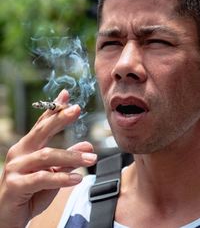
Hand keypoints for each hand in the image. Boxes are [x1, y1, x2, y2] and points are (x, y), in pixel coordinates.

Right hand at [0, 90, 96, 227]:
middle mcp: (19, 152)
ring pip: (46, 156)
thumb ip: (68, 158)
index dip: (54, 109)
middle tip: (77, 109)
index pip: (41, 123)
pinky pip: (42, 178)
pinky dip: (62, 177)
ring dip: (71, 156)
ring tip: (91, 158)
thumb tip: (88, 145)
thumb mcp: (53, 173)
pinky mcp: (15, 185)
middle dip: (59, 118)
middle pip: (41, 131)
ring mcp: (15, 168)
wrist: (8, 217)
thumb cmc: (30, 192)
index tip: (66, 95)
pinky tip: (77, 178)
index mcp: (27, 146)